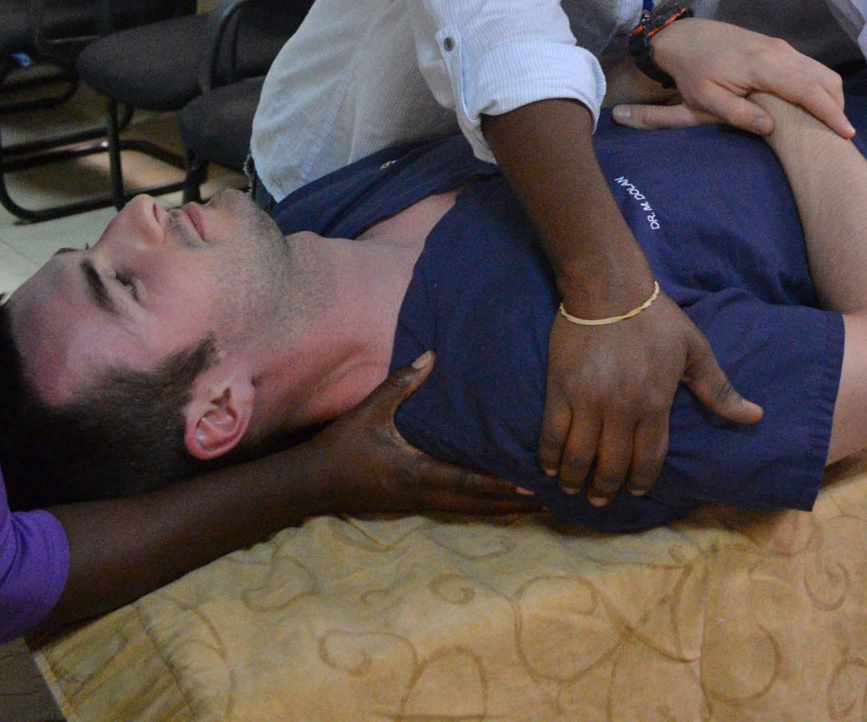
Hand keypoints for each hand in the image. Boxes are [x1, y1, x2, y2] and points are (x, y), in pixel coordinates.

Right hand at [303, 354, 538, 518]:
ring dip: (504, 506)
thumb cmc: (342, 446)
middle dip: (516, 502)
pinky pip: (459, 507)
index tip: (533, 485)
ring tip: (539, 502)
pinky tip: (501, 500)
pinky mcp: (415, 503)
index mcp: (417, 473)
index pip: (468, 481)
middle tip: (554, 497)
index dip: (502, 485)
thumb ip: (401, 384)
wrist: (312, 484)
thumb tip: (432, 355)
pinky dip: (484, 505)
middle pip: (480, 503)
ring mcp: (420, 502)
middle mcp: (425, 493)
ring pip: (472, 509)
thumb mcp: (370, 411)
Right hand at [540, 292, 761, 504]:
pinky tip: (551, 467)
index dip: (642, 479)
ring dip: (576, 479)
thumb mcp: (695, 350)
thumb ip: (720, 390)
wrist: (609, 287)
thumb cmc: (656, 318)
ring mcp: (588, 401)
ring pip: (579, 456)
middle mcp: (621, 409)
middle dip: (607, 487)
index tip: (636, 489)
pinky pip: (552, 433)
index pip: (649, 458)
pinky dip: (550, 456)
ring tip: (574, 488)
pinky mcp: (561, 389)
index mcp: (656, 403)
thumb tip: (755, 416)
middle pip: (612, 464)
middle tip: (602, 497)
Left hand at [610, 17, 853, 138]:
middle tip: (838, 136)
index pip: (808, 90)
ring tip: (827, 125)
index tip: (847, 133)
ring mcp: (781, 47)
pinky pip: (810, 67)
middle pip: (824, 78)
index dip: (830, 113)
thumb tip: (771, 129)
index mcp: (764, 65)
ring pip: (821, 71)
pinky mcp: (778, 47)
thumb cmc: (693, 71)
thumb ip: (738, 113)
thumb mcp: (705, 99)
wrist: (685, 37)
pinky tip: (811, 107)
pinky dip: (819, 87)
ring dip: (829, 97)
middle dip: (837, 107)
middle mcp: (780, 52)